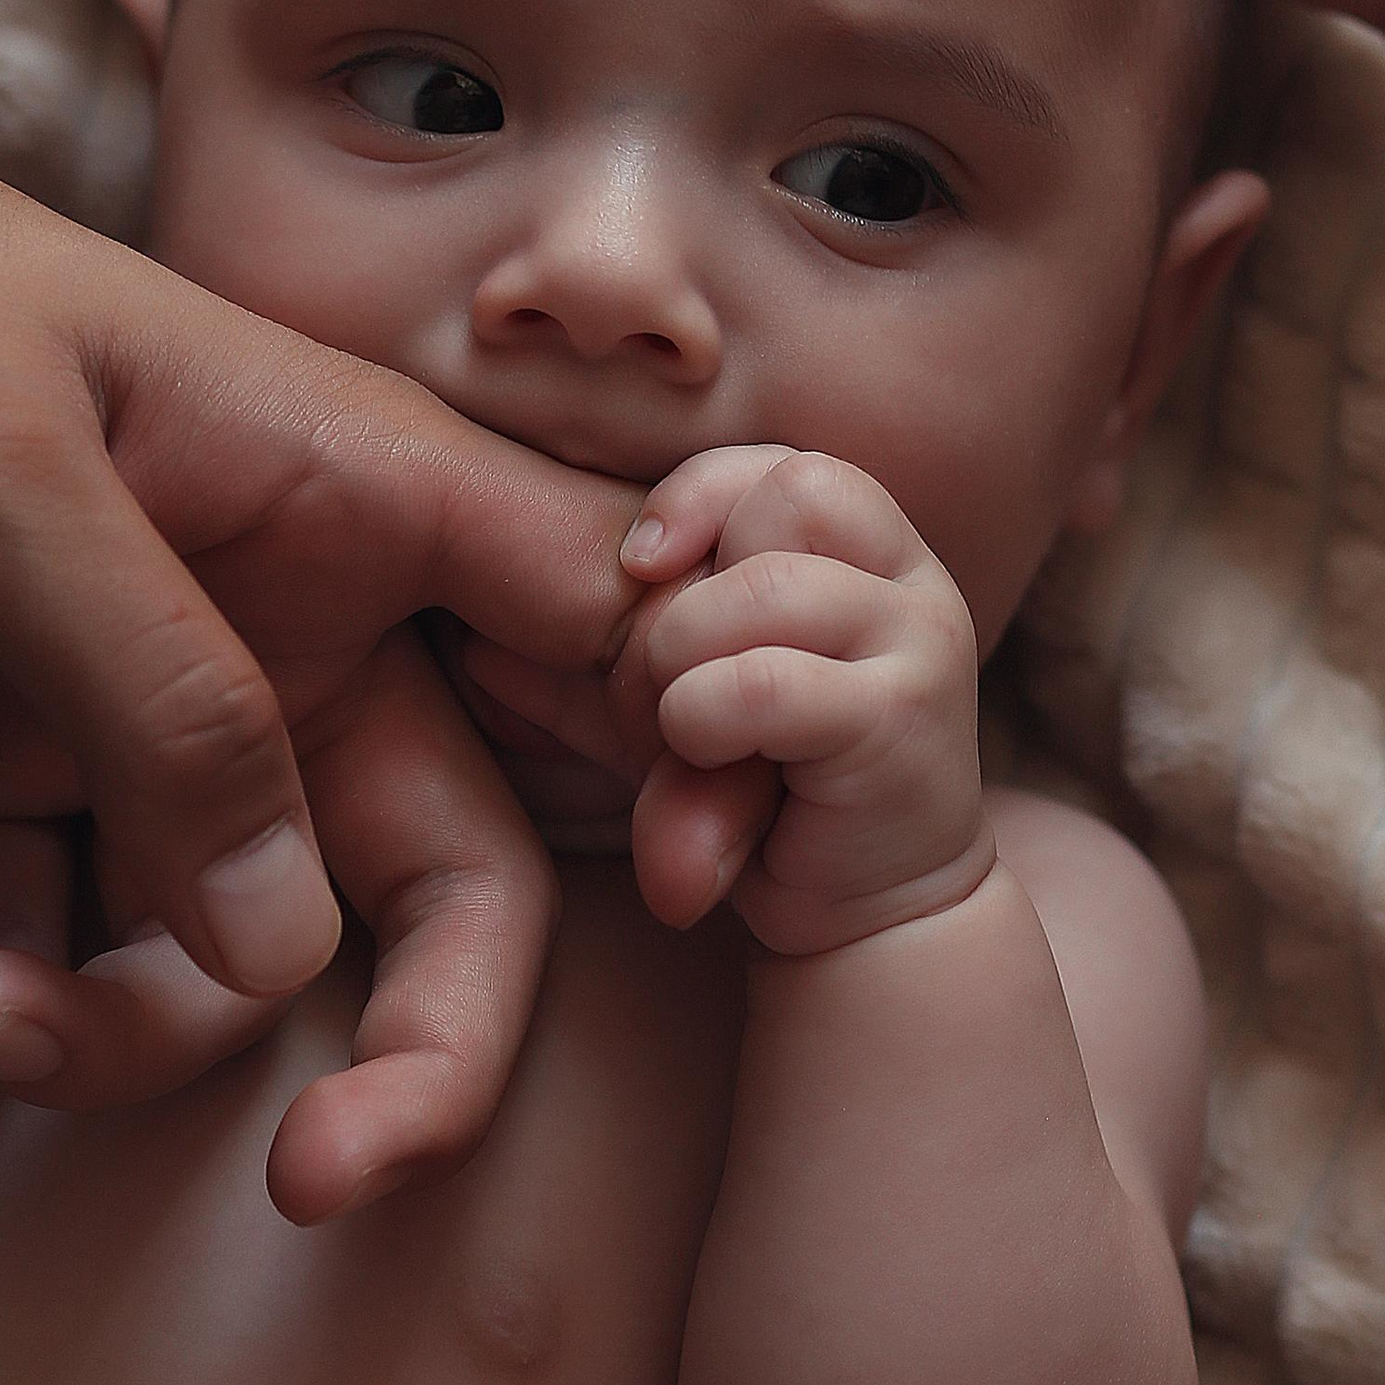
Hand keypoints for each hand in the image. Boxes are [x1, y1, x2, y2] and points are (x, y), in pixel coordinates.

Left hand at [0, 0, 641, 1029]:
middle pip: (412, 848)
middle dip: (382, 1033)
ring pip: (209, 922)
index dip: (673, 770)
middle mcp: (265, 590)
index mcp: (335, 482)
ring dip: (98, 1023)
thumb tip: (295, 953)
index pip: (591, 629)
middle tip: (321, 1178)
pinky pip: (31, 910)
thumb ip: (164, 708)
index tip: (697, 909)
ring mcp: (122, 670)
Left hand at [477, 447, 992, 958]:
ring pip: (761, 592)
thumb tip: (463, 634)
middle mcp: (910, 581)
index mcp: (868, 553)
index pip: (773, 464)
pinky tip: (706, 764)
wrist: (869, 920)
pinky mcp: (904, 721)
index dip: (692, 500)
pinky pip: (763, 683)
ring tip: (684, 735)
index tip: (635, 566)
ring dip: (684, 668)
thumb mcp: (661, 710)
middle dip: (684, 599)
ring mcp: (922, 644)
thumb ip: (586, 660)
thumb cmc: (762, 795)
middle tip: (660, 690)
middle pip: (777, 502)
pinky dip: (704, 721)